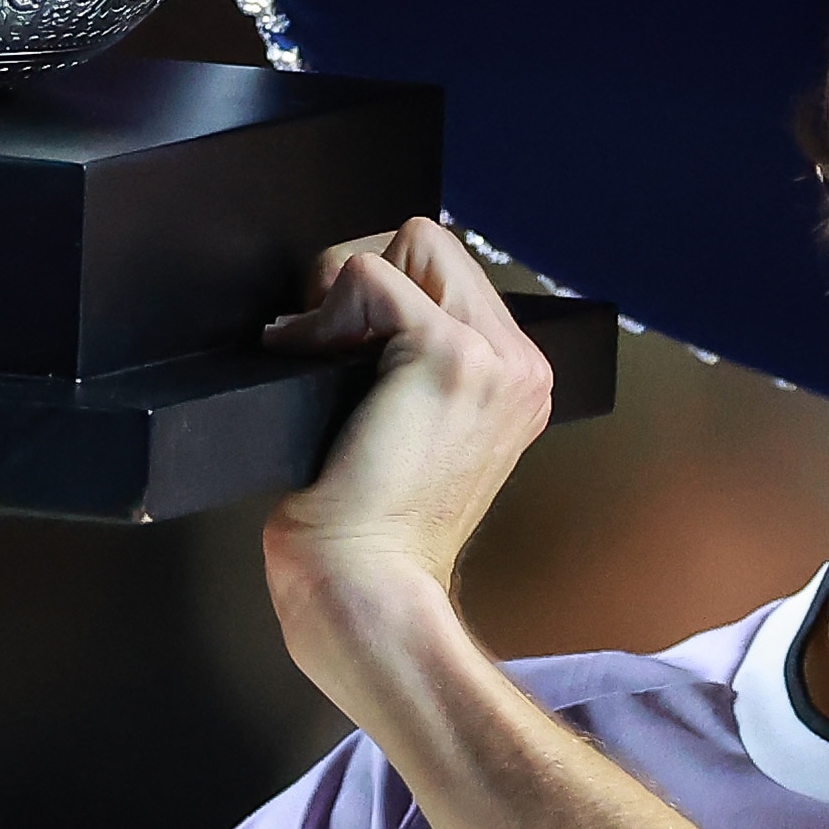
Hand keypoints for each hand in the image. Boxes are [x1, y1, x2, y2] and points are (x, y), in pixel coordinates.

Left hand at [259, 219, 553, 655]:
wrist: (366, 587)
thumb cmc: (368, 535)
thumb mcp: (413, 440)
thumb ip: (410, 372)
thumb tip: (348, 308)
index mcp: (516, 385)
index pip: (450, 277)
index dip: (383, 297)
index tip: (343, 356)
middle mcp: (519, 367)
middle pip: (434, 245)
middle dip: (363, 279)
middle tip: (324, 347)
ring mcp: (492, 357)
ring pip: (410, 241)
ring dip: (345, 290)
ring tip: (322, 358)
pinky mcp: (446, 353)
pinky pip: (368, 274)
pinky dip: (323, 314)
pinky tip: (309, 366)